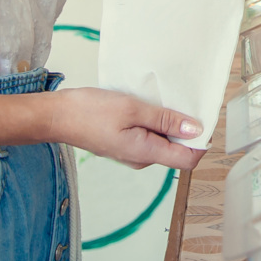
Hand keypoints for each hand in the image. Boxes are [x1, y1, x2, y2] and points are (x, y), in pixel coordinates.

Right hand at [48, 87, 205, 170]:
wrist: (57, 116)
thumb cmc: (89, 112)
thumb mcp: (132, 109)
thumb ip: (165, 120)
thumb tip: (195, 129)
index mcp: (146, 153)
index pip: (188, 159)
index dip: (201, 141)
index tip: (203, 117)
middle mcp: (142, 159)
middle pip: (178, 150)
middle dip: (185, 128)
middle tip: (180, 101)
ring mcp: (133, 153)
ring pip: (163, 141)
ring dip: (168, 122)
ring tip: (159, 101)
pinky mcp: (125, 144)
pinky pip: (149, 136)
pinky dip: (154, 122)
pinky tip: (145, 105)